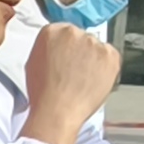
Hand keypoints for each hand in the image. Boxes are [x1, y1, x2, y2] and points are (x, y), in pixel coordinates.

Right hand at [26, 20, 121, 140]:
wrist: (57, 112)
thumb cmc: (43, 94)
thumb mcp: (33, 64)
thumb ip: (48, 48)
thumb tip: (58, 48)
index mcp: (52, 32)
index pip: (63, 31)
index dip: (65, 47)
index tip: (64, 57)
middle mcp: (74, 32)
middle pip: (82, 37)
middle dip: (79, 51)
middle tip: (73, 71)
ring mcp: (94, 43)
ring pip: (97, 47)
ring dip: (93, 59)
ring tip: (82, 79)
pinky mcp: (110, 55)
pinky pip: (110, 56)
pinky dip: (105, 67)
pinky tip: (92, 80)